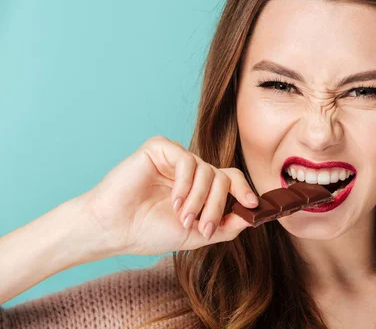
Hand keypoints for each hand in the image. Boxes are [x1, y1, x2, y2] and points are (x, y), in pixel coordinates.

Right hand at [78, 135, 257, 255]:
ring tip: (183, 218)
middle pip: (222, 177)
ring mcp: (176, 158)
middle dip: (217, 205)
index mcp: (200, 187)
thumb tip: (252, 217)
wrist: (115, 229)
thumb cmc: (149, 231)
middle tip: (203, 227)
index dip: (244, 190)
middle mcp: (191, 170)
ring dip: (199, 199)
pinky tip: (174, 201)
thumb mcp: (197, 234)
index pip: (230, 179)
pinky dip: (186, 184)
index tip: (251, 204)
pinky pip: (187, 160)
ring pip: (207, 170)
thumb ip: (225, 226)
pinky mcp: (160, 148)